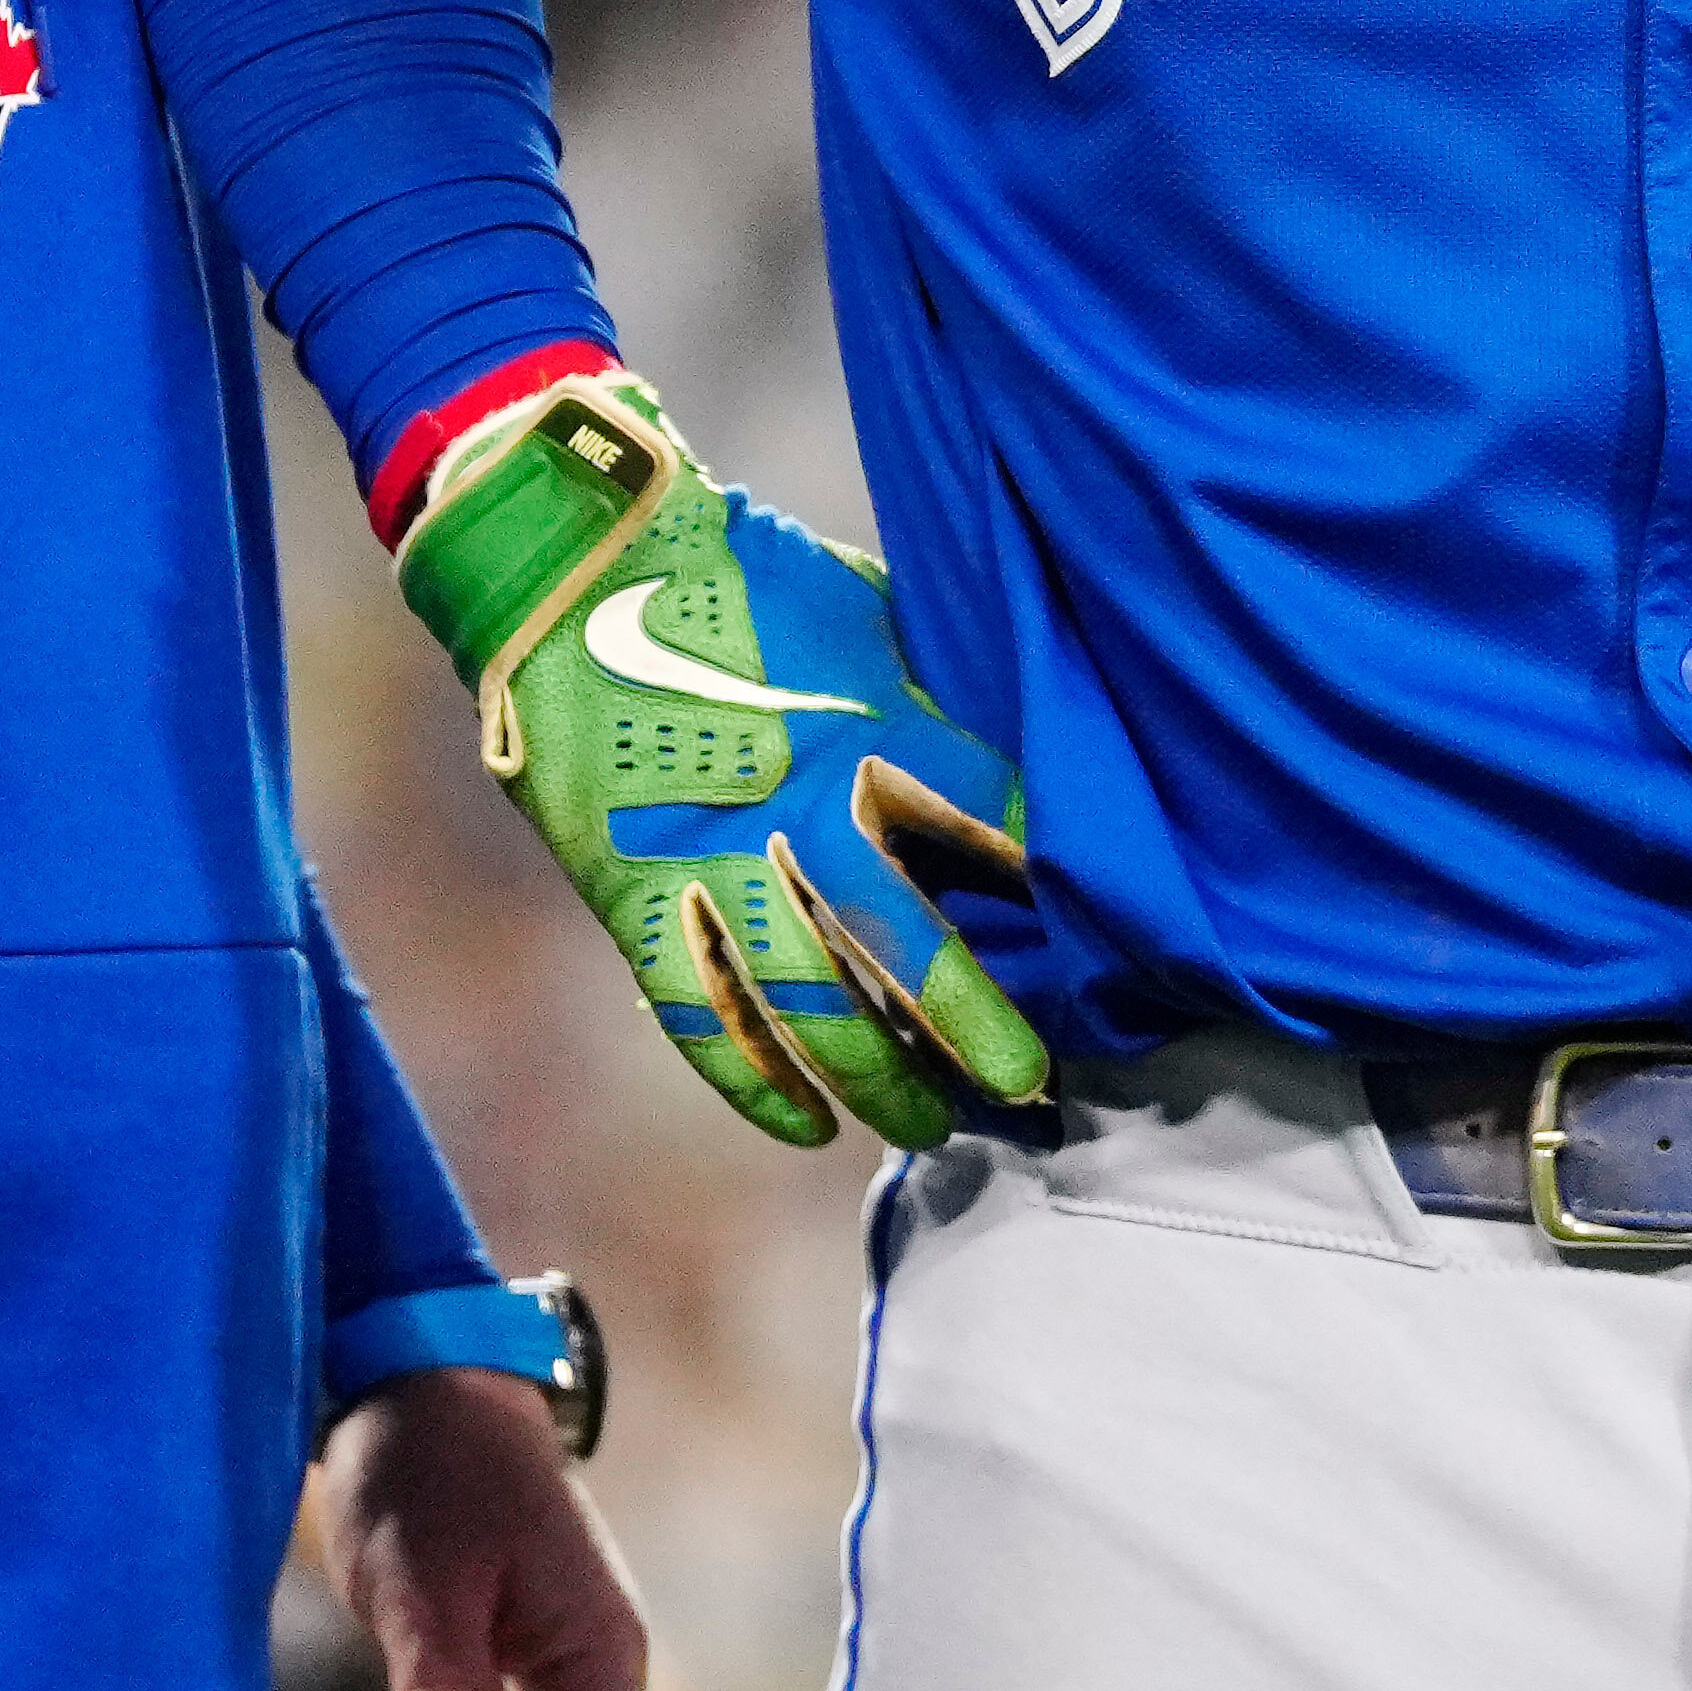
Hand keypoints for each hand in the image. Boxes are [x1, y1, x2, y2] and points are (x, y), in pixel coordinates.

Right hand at [396, 371, 1051, 1149]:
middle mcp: (800, 805)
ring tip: (930, 1126)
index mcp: (871, 726)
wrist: (570, 561)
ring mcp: (713, 856)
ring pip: (806, 1002)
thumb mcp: (867, 616)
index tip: (1122, 943)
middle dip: (972, 1025)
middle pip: (904, 941)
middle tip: (1031, 1089)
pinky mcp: (634, 891)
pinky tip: (805, 1128)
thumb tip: (1028, 742)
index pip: (995, 822)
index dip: (1056, 889)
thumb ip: (934, 693)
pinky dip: (750, 1080)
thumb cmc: (741, 576)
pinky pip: (698, 1012)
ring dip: (872, 1076)